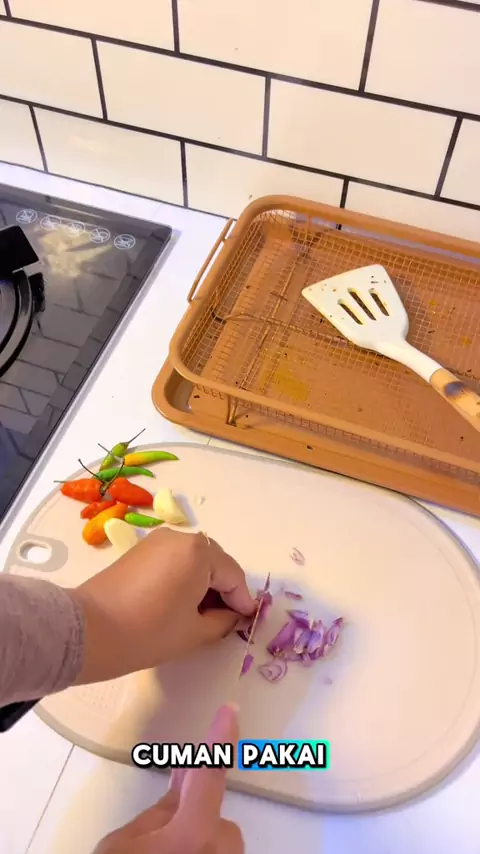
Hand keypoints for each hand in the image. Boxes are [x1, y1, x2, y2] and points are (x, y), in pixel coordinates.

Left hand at [72, 529, 255, 683]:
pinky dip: (183, 577)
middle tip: (224, 620)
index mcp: (199, 552)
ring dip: (203, 583)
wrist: (89, 631)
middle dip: (223, 589)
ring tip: (200, 615)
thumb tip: (232, 615)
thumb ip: (223, 621)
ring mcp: (157, 541)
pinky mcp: (140, 551)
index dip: (242, 601)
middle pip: (215, 563)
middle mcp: (180, 538)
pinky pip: (174, 560)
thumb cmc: (148, 632)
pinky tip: (179, 603)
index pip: (233, 576)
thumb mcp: (195, 632)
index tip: (245, 622)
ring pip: (194, 560)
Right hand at [93, 704, 242, 853]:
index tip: (230, 710)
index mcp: (194, 834)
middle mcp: (222, 848)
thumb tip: (174, 801)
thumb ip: (154, 813)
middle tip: (153, 836)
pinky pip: (214, 847)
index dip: (219, 739)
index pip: (210, 774)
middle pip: (206, 810)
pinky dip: (197, 847)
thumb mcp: (120, 844)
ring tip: (159, 851)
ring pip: (210, 831)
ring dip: (190, 835)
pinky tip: (171, 852)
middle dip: (186, 812)